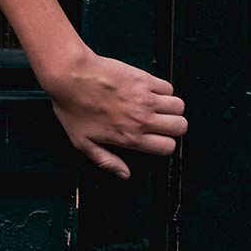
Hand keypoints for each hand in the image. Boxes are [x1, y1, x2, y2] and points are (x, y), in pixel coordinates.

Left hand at [40, 46, 185, 179]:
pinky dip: (164, 91)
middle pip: (180, 127)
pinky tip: (150, 92)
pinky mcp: (144, 79)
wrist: (70, 76)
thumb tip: (124, 174)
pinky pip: (168, 87)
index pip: (167, 147)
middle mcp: (142, 119)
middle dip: (174, 128)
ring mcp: (145, 98)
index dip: (165, 145)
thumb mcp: (83, 143)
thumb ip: (106, 161)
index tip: (157, 140)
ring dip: (171, 109)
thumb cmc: (73, 107)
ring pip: (179, 106)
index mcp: (129, 137)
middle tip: (161, 124)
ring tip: (158, 108)